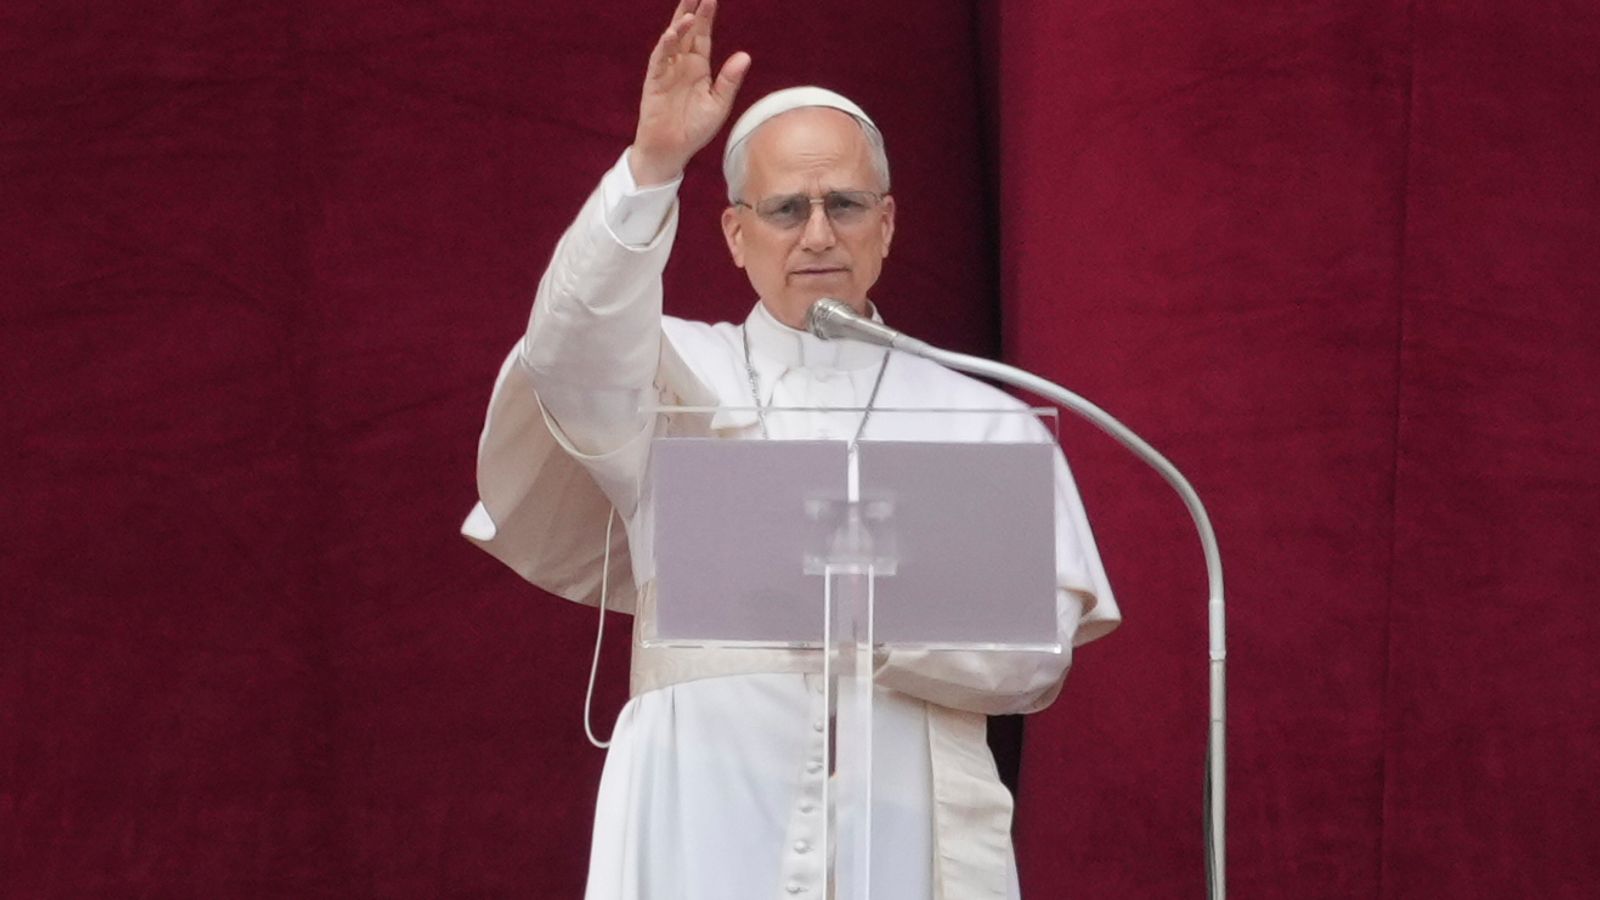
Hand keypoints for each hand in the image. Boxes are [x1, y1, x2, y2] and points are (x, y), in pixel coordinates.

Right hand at [630, 0, 751, 186]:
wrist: (672, 150)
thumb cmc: (695, 129)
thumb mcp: (719, 104)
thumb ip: (730, 80)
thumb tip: (745, 55)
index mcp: (699, 67)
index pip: (703, 35)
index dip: (707, 16)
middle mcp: (682, 64)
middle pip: (687, 31)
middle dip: (692, 10)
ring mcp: (667, 71)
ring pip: (672, 41)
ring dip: (680, 26)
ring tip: (690, 11)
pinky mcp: (655, 82)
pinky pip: (659, 60)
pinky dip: (665, 47)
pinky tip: (671, 34)